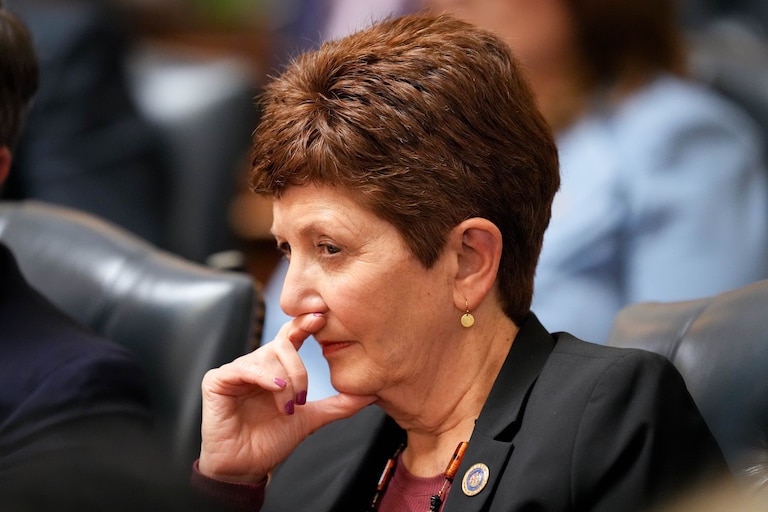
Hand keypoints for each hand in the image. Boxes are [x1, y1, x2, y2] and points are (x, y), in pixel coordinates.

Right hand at [198, 312, 376, 482]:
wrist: (247, 467)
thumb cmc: (272, 440)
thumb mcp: (311, 419)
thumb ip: (339, 404)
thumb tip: (372, 393)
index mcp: (275, 367)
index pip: (291, 335)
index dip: (304, 323)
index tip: (322, 316)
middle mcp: (256, 363)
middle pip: (283, 344)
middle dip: (299, 370)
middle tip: (302, 399)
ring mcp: (235, 370)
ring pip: (267, 357)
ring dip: (284, 383)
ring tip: (286, 407)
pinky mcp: (217, 380)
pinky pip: (244, 368)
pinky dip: (264, 377)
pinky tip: (276, 389)